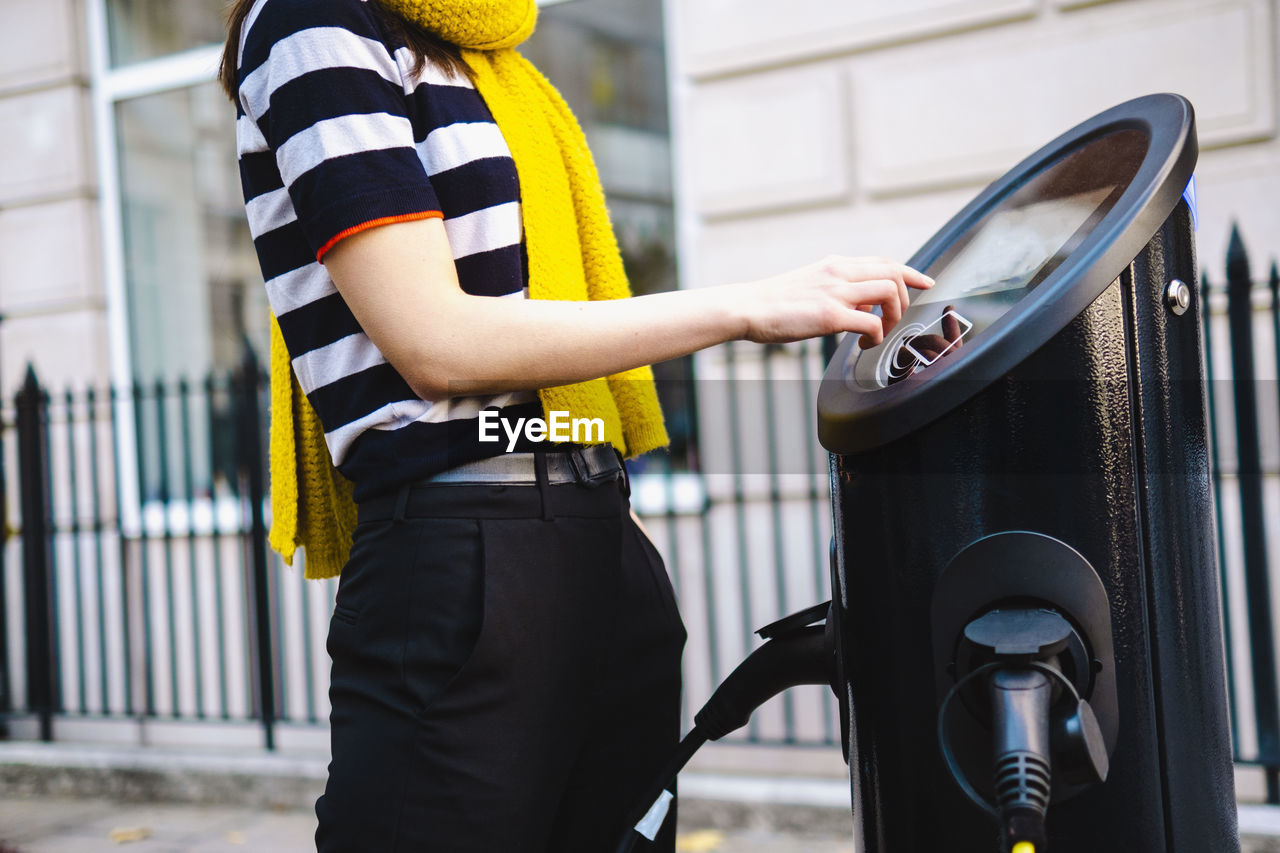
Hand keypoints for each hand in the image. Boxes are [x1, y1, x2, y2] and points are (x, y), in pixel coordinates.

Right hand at [729, 255, 932, 345]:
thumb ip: (839, 291)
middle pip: (894, 274)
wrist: (747, 307)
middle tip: (893, 323)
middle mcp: (839, 272)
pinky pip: (871, 324)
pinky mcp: (829, 315)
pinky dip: (876, 338)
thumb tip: (862, 309)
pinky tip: (863, 347)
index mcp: (835, 264)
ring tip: (879, 336)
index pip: (884, 261)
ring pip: (889, 292)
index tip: (926, 283)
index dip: (911, 272)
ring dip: (893, 317)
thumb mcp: (811, 285)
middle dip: (904, 300)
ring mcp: (835, 292)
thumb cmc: (774, 303)